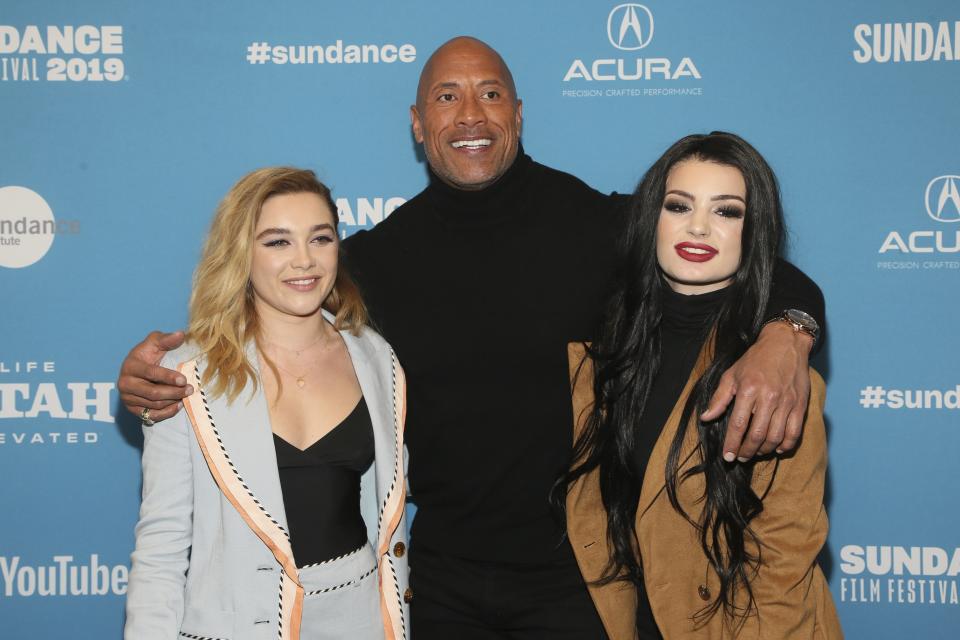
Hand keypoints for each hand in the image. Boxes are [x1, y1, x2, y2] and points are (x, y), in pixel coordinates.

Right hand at [118, 330, 190, 423]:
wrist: (138, 369)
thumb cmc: (148, 354)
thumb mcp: (155, 343)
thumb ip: (167, 339)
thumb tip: (180, 334)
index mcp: (130, 365)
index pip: (150, 373)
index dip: (168, 377)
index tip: (183, 379)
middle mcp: (125, 383)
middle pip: (153, 393)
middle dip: (174, 392)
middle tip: (190, 389)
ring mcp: (127, 398)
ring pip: (154, 405)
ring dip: (173, 401)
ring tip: (186, 394)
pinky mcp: (133, 409)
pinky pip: (152, 416)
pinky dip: (167, 412)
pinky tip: (178, 404)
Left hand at [701, 322, 812, 460]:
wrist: (785, 344)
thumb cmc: (755, 360)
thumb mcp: (731, 374)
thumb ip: (719, 398)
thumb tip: (705, 418)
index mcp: (748, 389)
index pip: (738, 424)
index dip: (732, 444)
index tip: (727, 456)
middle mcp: (768, 397)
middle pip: (757, 434)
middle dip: (747, 451)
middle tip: (740, 457)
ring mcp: (787, 402)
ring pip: (776, 437)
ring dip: (764, 450)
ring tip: (755, 453)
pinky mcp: (800, 405)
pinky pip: (795, 433)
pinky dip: (786, 445)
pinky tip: (777, 448)